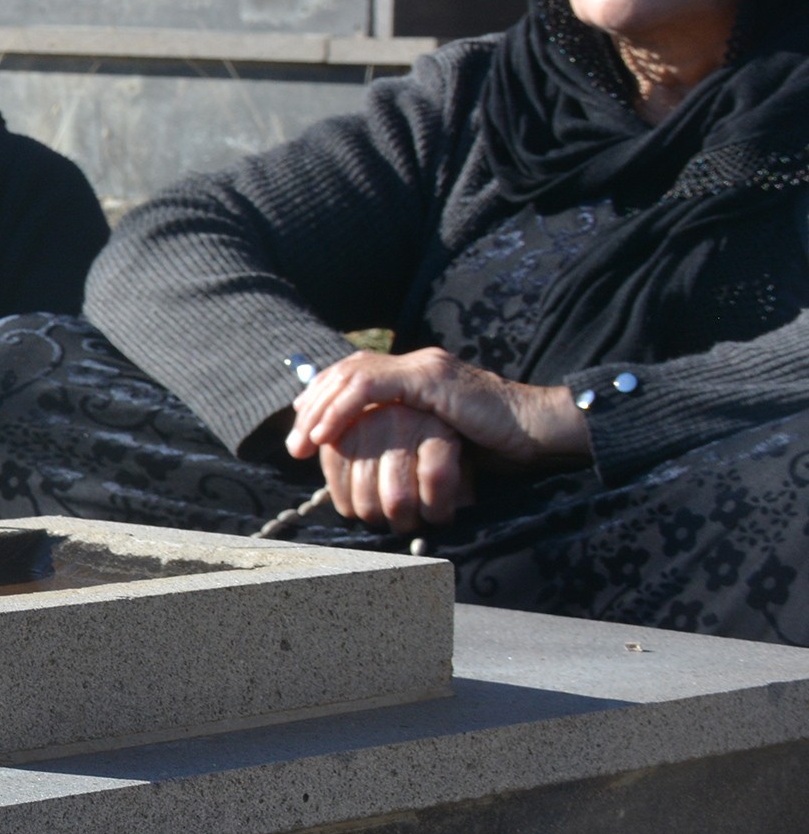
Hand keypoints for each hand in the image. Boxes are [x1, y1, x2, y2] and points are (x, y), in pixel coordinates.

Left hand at [287, 348, 592, 530]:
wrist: (538, 433)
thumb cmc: (497, 447)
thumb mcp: (438, 443)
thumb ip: (408, 441)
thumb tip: (371, 468)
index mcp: (415, 376)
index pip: (353, 376)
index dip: (323, 399)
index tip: (303, 432)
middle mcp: (415, 365)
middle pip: (345, 372)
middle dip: (313, 406)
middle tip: (295, 444)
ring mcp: (422, 367)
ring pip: (351, 375)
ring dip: (321, 410)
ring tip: (304, 442)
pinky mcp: (429, 378)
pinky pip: (370, 387)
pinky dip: (341, 409)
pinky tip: (327, 434)